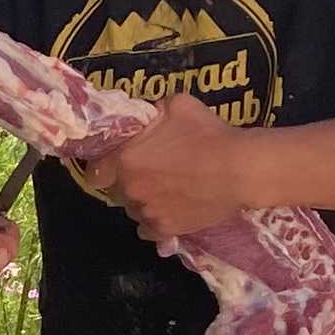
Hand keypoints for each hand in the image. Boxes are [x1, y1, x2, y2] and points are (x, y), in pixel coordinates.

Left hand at [71, 91, 260, 249]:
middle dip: (127, 181)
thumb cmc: (208, 133)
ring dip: (142, 201)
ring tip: (165, 190)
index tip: (116, 163)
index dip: (103, 167)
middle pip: (115, 190)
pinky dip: (153, 222)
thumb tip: (145, 118)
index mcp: (125, 159)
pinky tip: (167, 210)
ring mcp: (147, 213)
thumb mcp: (177, 105)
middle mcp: (130, 190)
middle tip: (150, 172)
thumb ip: (152, 113)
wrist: (239, 170)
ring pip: (133, 210)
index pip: (95, 172)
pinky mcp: (165, 230)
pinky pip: (147, 230)